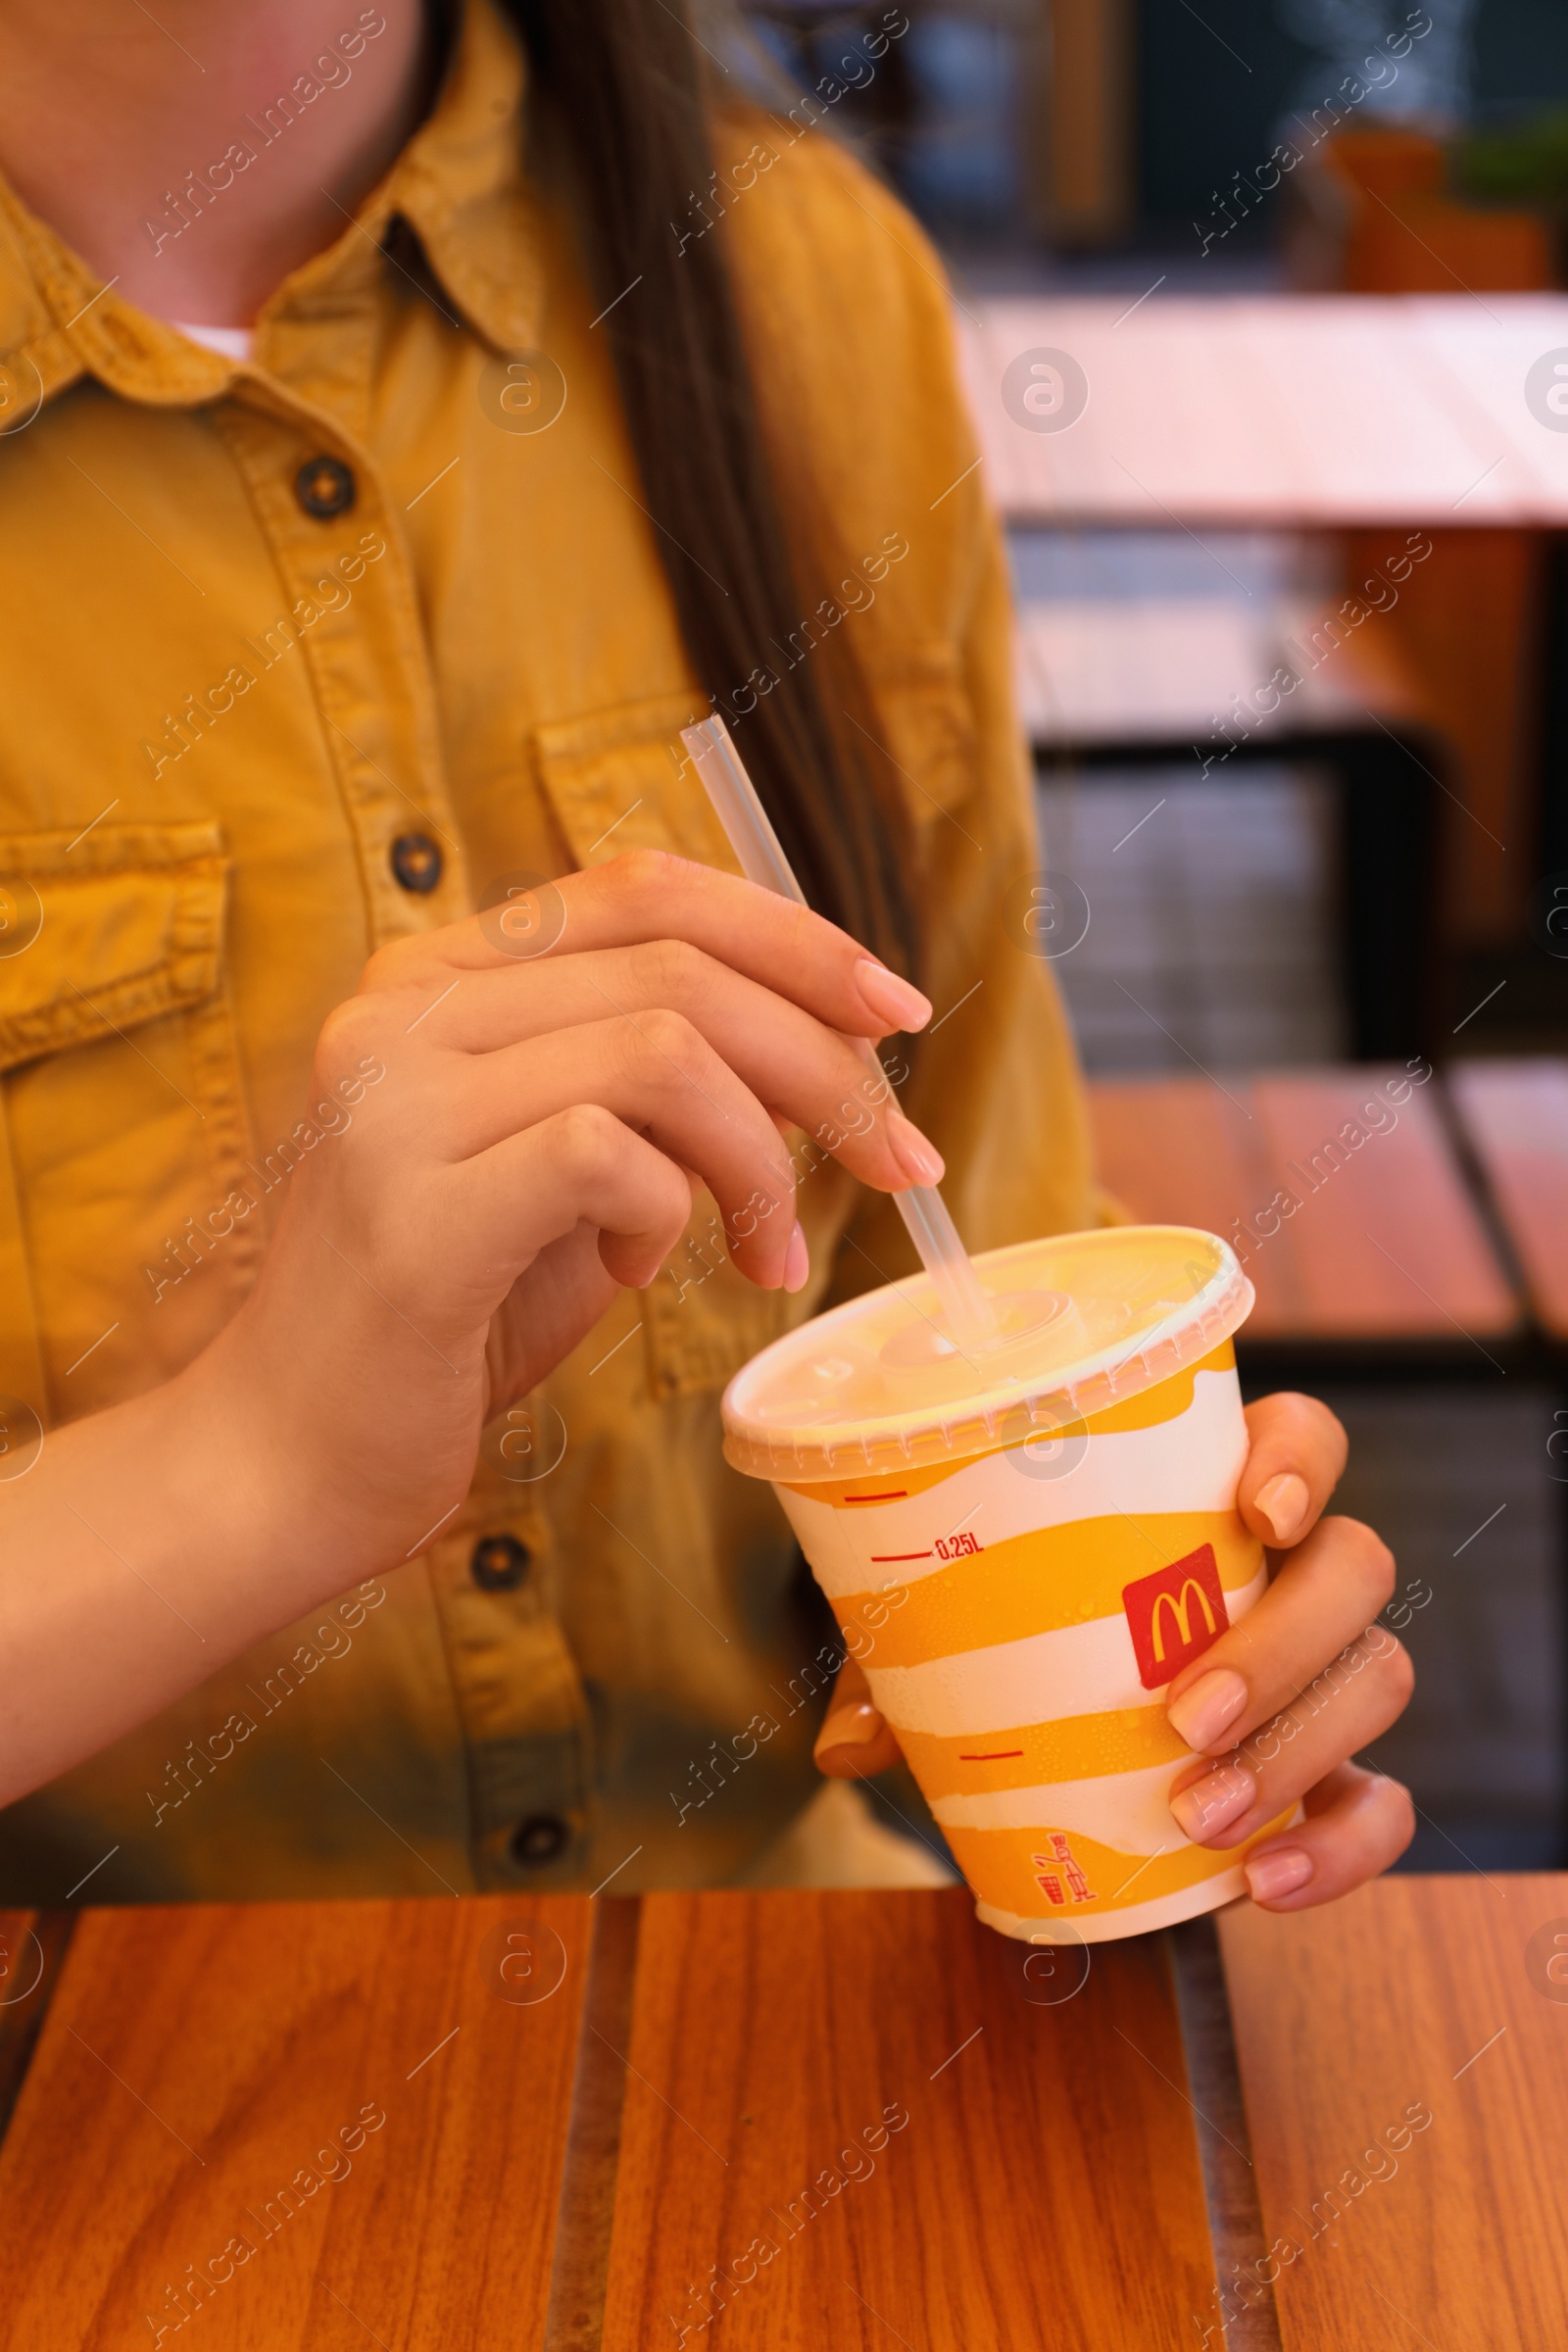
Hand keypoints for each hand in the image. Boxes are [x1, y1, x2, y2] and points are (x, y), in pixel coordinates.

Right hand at [0, 851, 947, 1805]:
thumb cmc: (450, 1315)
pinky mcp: (415, 1210)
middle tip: (897, 1160)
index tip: (894, 1012)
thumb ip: (657, 1085)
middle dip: (825, 1062)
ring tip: (766, 1250)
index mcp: (436, 974)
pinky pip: (611, 1155)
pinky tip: (639, 1277)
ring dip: (762, 1157)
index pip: (643, 889)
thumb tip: (832, 1039)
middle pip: (679, 965)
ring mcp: (395, 1101)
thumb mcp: (568, 1167)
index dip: (790, 935)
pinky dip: (671, 1213)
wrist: (293, 1459)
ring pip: (665, 1050)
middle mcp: (401, 1008)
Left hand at [815, 1392, 1415, 1913]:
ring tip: (1200, 1814)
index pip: (1303, 1435)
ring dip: (1297, 1748)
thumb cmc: (1014, 1637)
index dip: (1300, 1460)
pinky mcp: (1336, 1774)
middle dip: (1282, 1642)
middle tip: (1184, 1714)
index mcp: (1214, 1491)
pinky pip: (1384, 1805)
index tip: (1256, 1513)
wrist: (1057, 1748)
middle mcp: (1292, 1571)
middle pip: (1355, 1566)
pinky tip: (1265, 1882)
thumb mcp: (946, 1631)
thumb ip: (899, 1663)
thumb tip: (846, 1743)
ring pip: (1376, 1674)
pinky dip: (1341, 1846)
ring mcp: (1324, 1672)